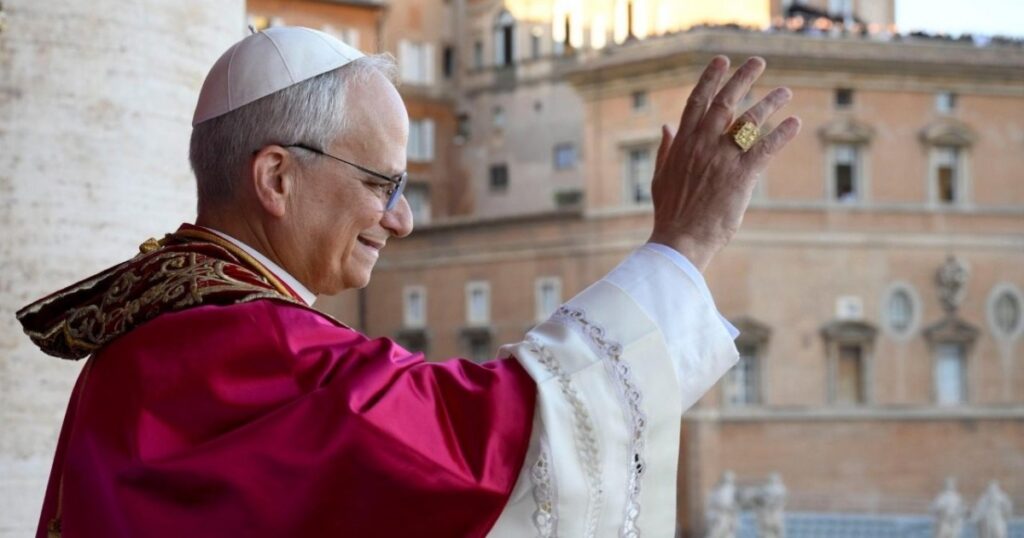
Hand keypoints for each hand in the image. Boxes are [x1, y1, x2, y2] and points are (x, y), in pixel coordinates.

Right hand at [648, 56, 800, 271]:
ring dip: (770, 102)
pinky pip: (766, 148)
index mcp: (683, 143)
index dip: (710, 78)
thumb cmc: (670, 212)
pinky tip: (794, 123)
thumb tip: (666, 126)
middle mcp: (703, 144)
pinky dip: (782, 134)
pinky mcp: (742, 176)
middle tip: (757, 61)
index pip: (697, 101)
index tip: (721, 61)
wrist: (680, 239)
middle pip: (726, 102)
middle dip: (742, 78)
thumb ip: (665, 148)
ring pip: (750, 121)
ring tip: (784, 91)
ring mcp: (723, 158)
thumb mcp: (660, 176)